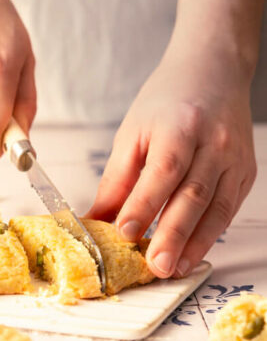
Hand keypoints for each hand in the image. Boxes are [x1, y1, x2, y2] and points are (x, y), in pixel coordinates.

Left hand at [87, 41, 256, 277]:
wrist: (214, 72)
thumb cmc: (168, 101)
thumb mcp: (132, 132)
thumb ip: (116, 179)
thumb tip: (95, 219)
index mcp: (179, 126)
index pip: (163, 171)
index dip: (144, 204)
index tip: (124, 233)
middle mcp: (213, 142)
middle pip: (193, 194)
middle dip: (173, 234)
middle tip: (156, 266)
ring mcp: (235, 158)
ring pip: (217, 207)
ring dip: (195, 244)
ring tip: (174, 269)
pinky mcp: (245, 172)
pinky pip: (229, 209)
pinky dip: (210, 234)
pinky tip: (192, 253)